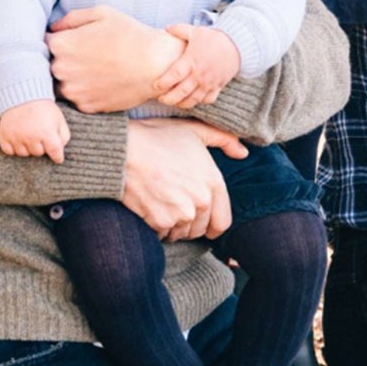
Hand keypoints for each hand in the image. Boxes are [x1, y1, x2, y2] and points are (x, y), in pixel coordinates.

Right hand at [0, 99, 70, 163]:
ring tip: (29, 135)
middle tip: (40, 136)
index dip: (57, 157)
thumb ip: (64, 136)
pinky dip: (13, 148)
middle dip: (41, 147)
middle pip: (38, 154)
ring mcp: (16, 138)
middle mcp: (31, 137)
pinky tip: (18, 138)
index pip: (55, 153)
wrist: (22, 95)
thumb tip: (60, 150)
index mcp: (47, 133)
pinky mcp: (4, 137)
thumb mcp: (59, 119)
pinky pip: (9, 151)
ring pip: (24, 154)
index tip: (57, 158)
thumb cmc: (43, 108)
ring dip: (27, 148)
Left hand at [49, 6, 183, 112]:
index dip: (56, 41)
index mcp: (60, 44)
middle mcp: (60, 70)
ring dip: (72, 78)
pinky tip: (102, 81)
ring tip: (95, 69)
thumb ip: (71, 19)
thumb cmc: (129, 35)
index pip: (43, 43)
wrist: (155, 64)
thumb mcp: (101, 14)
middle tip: (85, 55)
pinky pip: (77, 98)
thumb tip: (53, 28)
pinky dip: (85, 91)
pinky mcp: (86, 106)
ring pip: (62, 84)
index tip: (68, 41)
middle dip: (62, 60)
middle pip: (49, 65)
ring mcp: (73, 91)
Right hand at [121, 118, 249, 239]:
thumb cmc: (157, 138)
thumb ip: (224, 139)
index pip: (222, 222)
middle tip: (176, 206)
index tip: (203, 222)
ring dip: (173, 226)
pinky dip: (156, 227)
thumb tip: (243, 153)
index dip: (211, 224)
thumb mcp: (194, 130)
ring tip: (162, 203)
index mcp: (213, 182)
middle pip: (200, 230)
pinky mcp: (160, 222)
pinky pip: (162, 235)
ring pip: (181, 234)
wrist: (123, 150)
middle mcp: (201, 202)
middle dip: (190, 224)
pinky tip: (150, 206)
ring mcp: (181, 214)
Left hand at [155, 24, 242, 109]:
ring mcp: (209, 82)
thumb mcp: (195, 31)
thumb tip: (165, 28)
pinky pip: (207, 100)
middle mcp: (200, 74)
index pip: (174, 75)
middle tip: (161, 99)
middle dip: (169, 98)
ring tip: (174, 102)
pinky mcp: (218, 86)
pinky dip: (200, 102)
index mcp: (191, 60)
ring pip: (193, 99)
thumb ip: (178, 30)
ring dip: (182, 104)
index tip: (155, 86)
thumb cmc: (213, 38)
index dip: (163, 82)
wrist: (236, 44)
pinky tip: (192, 99)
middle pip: (181, 92)